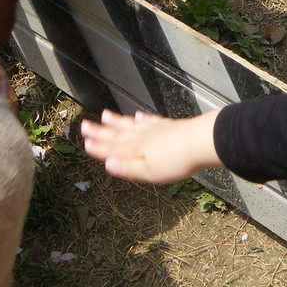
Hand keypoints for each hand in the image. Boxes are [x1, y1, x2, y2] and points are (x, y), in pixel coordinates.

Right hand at [80, 109, 221, 183]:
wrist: (201, 142)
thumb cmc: (177, 160)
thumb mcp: (149, 171)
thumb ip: (128, 167)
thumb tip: (108, 164)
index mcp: (136, 149)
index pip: (112, 148)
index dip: (98, 147)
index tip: (85, 142)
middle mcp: (142, 136)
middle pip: (117, 134)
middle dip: (101, 131)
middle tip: (85, 125)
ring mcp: (155, 129)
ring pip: (131, 125)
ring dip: (117, 122)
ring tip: (106, 115)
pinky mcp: (168, 126)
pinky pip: (150, 121)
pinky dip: (142, 119)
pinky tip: (139, 116)